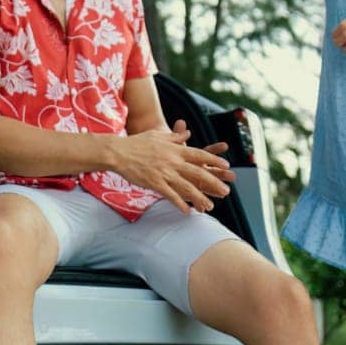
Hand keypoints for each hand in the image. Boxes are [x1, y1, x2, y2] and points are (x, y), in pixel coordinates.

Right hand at [112, 121, 235, 213]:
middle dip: (214, 183)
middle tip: (226, 190)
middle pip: (198, 173)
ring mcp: (164, 173)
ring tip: (210, 206)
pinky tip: (187, 211)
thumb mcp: (158, 135)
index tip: (226, 165)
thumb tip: (188, 133)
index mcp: (175, 149)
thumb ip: (175, 136)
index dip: (214, 160)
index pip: (200, 154)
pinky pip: (171, 195)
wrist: (119, 152)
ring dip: (200, 198)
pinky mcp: (155, 183)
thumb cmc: (137, 142)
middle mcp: (173, 161)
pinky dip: (180, 204)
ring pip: (187, 187)